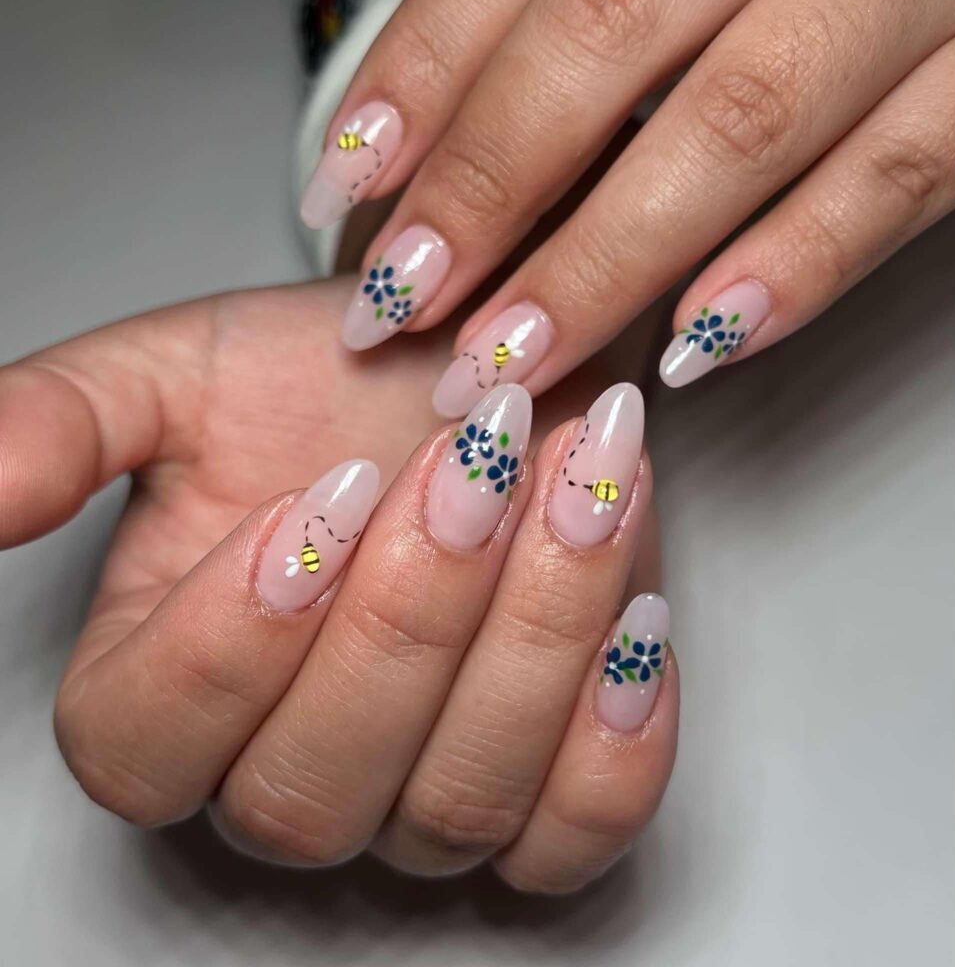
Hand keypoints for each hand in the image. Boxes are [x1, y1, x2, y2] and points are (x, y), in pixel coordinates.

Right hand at [0, 280, 674, 892]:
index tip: (329, 492)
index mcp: (161, 691)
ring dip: (533, 636)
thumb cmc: (330, 382)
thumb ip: (62, 426)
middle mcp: (285, 771)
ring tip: (581, 482)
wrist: (477, 379)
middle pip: (311, 790)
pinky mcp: (542, 795)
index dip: (236, 633)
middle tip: (480, 455)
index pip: (148, 740)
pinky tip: (636, 614)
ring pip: (457, 804)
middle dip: (412, 614)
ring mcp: (418, 800)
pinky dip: (617, 738)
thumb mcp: (182, 375)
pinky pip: (577, 835)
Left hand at [301, 0, 954, 410]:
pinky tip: (693, 346)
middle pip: (609, 28)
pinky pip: (901, 178)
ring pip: (742, 116)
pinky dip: (794, 268)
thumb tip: (415, 143)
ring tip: (513, 357)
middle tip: (405, 302)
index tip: (344, 187)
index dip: (418, 74)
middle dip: (490, 182)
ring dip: (609, 256)